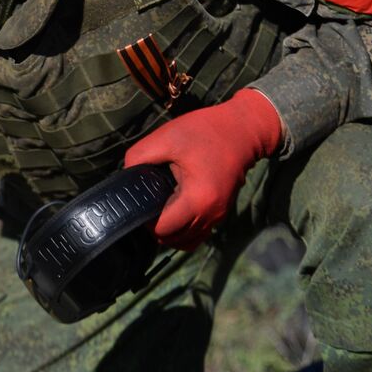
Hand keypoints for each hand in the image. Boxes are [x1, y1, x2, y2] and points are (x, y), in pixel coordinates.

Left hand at [123, 88, 282, 249]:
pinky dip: (184, 230)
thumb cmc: (204, 132)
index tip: (141, 202)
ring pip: (188, 241)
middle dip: (156, 229)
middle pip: (175, 241)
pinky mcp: (221, 212)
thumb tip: (126, 177)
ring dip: (170, 232)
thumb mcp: (166, 138)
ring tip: (159, 209)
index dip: (146, 221)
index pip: (164, 230)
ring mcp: (219, 216)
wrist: (244, 129)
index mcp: (198, 199)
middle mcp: (211, 214)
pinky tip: (174, 212)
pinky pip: (198, 234)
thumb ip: (139, 157)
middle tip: (147, 205)